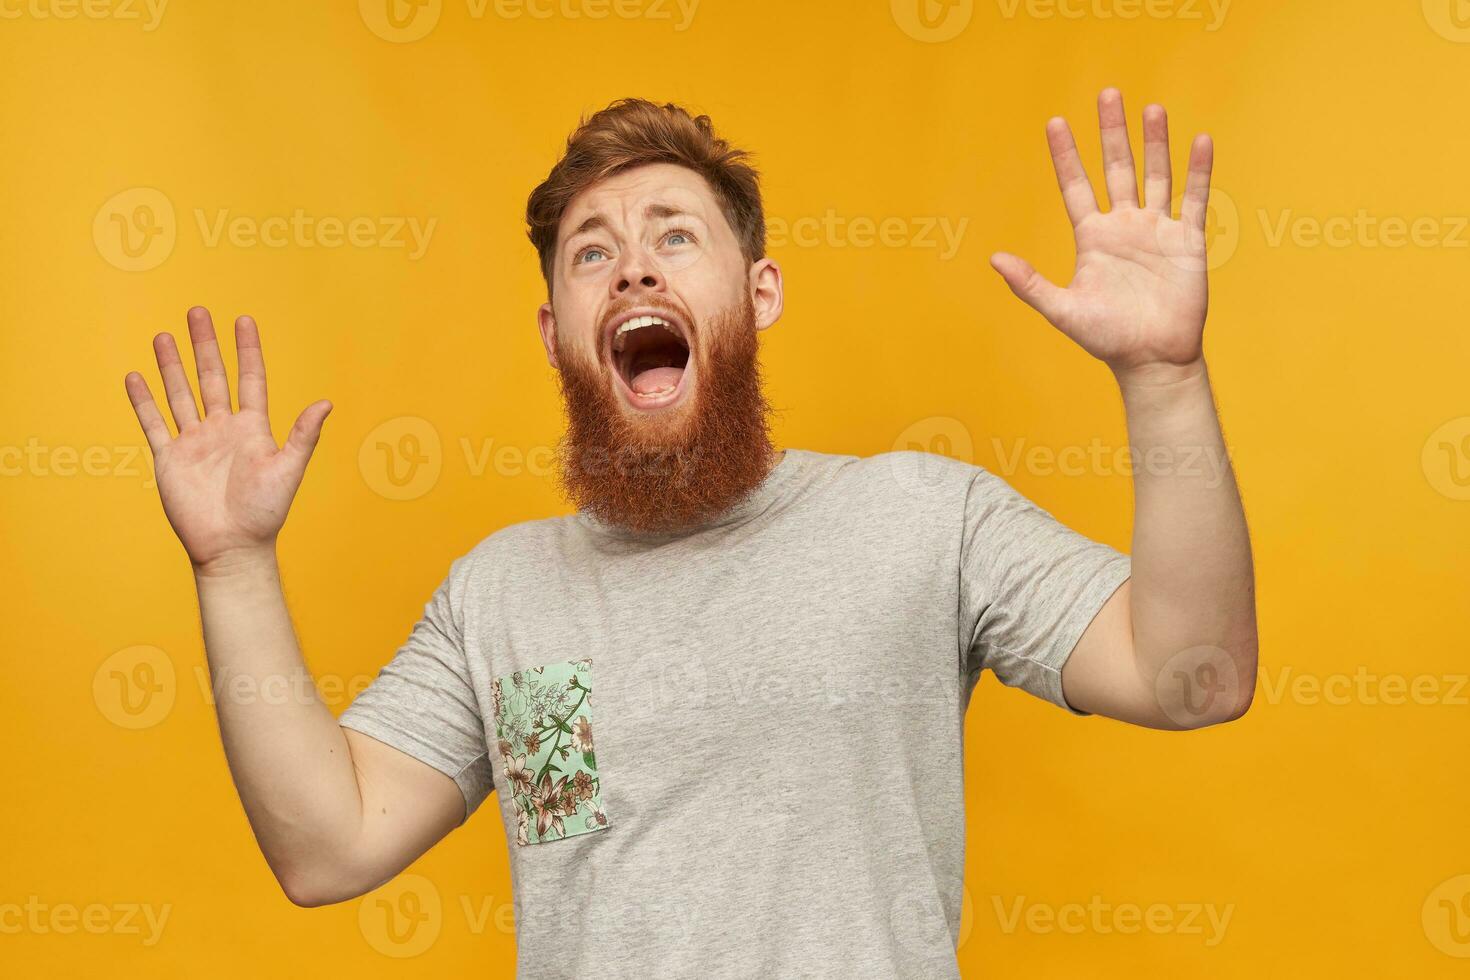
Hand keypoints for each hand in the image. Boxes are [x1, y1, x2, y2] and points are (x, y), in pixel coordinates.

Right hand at [124, 307, 331, 572]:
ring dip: (172, 366)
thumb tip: (326, 403)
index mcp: (252, 429)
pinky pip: (154, 423)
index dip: (247, 351)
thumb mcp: (289, 469)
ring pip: (180, 394)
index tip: (243, 320)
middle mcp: (222, 430)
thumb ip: (303, 435)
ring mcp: (194, 442)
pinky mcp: (170, 458)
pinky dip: (144, 401)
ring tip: (164, 336)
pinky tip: (136, 377)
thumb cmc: (265, 512)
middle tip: (197, 311)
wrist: (232, 546)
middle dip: (205, 346)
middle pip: (212, 378)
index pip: (250, 379)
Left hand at [990, 88, 1214, 384]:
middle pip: (1116, 168)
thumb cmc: (1106, 339)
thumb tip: (994, 260)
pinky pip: (1194, 198)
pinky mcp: (1187, 241)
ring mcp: (1156, 230)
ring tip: (1151, 108)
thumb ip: (1030, 284)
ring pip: (1155, 175)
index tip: (1055, 123)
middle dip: (1111, 132)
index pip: (1075, 186)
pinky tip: (1201, 140)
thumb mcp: (1062, 309)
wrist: (1152, 359)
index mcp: (1092, 238)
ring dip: (1155, 142)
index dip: (1065, 156)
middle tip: (1107, 93)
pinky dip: (1199, 170)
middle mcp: (1123, 226)